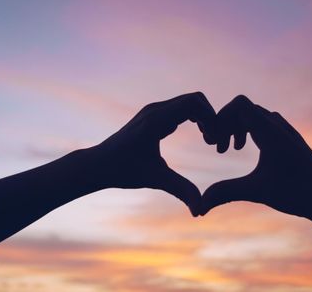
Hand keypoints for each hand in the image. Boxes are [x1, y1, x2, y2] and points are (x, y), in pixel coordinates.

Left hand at [91, 92, 215, 215]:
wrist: (97, 164)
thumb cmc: (123, 171)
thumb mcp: (155, 180)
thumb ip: (181, 191)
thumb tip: (200, 211)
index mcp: (157, 120)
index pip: (194, 103)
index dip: (210, 118)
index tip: (213, 141)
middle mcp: (156, 109)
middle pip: (195, 99)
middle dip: (210, 117)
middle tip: (214, 141)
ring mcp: (154, 110)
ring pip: (189, 102)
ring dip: (203, 117)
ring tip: (209, 139)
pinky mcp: (154, 115)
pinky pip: (181, 107)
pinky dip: (195, 117)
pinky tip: (199, 136)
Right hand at [200, 95, 311, 222]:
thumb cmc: (297, 193)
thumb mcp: (257, 191)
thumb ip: (225, 193)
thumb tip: (198, 208)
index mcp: (270, 131)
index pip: (240, 104)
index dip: (221, 117)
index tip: (213, 142)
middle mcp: (278, 125)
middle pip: (243, 109)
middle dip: (224, 125)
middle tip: (215, 148)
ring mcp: (285, 130)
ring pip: (253, 116)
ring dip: (236, 128)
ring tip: (228, 151)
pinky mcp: (288, 138)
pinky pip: (263, 122)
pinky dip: (248, 131)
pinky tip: (245, 151)